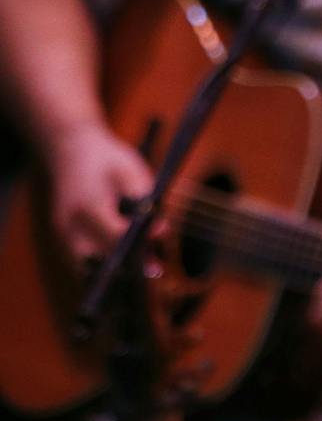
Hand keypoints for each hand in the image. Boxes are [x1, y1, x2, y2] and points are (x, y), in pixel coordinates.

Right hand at [45, 123, 152, 269]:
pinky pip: (81, 260)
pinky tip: (125, 264)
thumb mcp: (131, 171)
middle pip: (99, 260)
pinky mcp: (61, 237)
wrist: (69, 148)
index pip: (116, 237)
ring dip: (114, 271)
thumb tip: (161, 233)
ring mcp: (62, 233)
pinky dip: (101, 265)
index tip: (159, 257)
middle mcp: (69, 225)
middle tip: (155, 271)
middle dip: (127, 269)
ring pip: (87, 267)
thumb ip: (146, 201)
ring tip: (145, 269)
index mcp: (87, 206)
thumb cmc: (107, 158)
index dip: (140, 247)